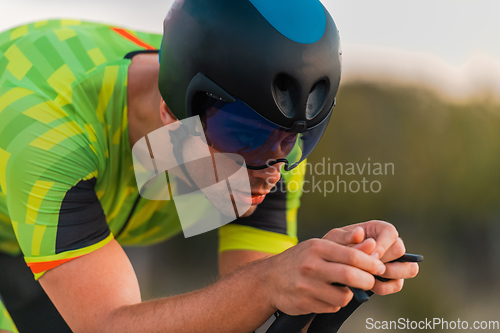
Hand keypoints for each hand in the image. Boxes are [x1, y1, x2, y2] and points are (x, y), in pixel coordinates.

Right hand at [264, 238, 385, 315]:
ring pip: (343, 297)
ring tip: (342, 288)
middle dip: (367, 281)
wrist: (269, 279)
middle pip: (351, 276)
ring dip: (349, 295)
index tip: (379, 267)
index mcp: (317, 247)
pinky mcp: (304, 303)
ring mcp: (306, 286)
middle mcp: (310, 266)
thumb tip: (369, 241)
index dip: (371, 263)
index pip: (352, 255)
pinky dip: (335, 303)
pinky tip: (327, 295)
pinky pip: (332, 307)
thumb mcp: (318, 245)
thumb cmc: (300, 260)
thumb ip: (345, 243)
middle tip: (370, 281)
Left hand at [323, 221, 419, 295]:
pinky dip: (384, 287)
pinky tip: (370, 286)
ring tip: (370, 276)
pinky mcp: (392, 279)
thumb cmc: (334, 247)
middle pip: (400, 251)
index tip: (371, 256)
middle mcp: (390, 244)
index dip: (383, 245)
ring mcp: (394, 262)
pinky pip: (397, 285)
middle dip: (383, 261)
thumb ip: (347, 237)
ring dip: (390, 274)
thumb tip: (360, 234)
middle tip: (368, 268)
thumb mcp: (335, 239)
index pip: (390, 233)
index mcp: (378, 229)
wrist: (330, 265)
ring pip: (409, 268)